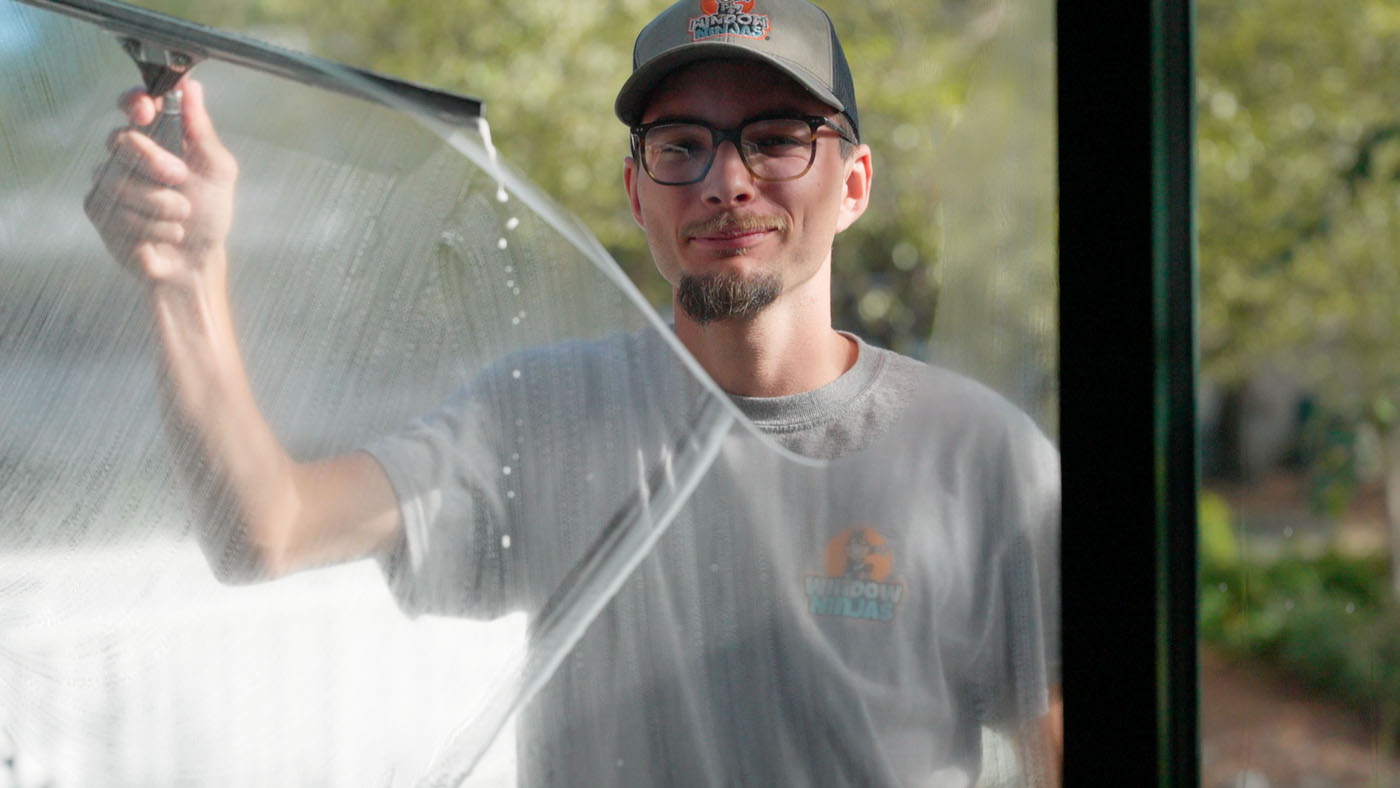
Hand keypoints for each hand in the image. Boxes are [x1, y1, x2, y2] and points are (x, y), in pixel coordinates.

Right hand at [85, 78, 237, 284]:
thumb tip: (191, 87)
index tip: (146, 111)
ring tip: (181, 215)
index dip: (134, 103)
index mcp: (158, 137)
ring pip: (118, 179)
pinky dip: (149, 225)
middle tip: (179, 176)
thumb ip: (201, 129)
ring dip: (160, 203)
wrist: (198, 259)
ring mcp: (110, 181)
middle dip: (153, 160)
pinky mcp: (99, 209)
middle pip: (121, 140)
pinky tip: (164, 232)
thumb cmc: (209, 213)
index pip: (134, 105)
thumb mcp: (217, 169)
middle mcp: (129, 154)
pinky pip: (114, 209)